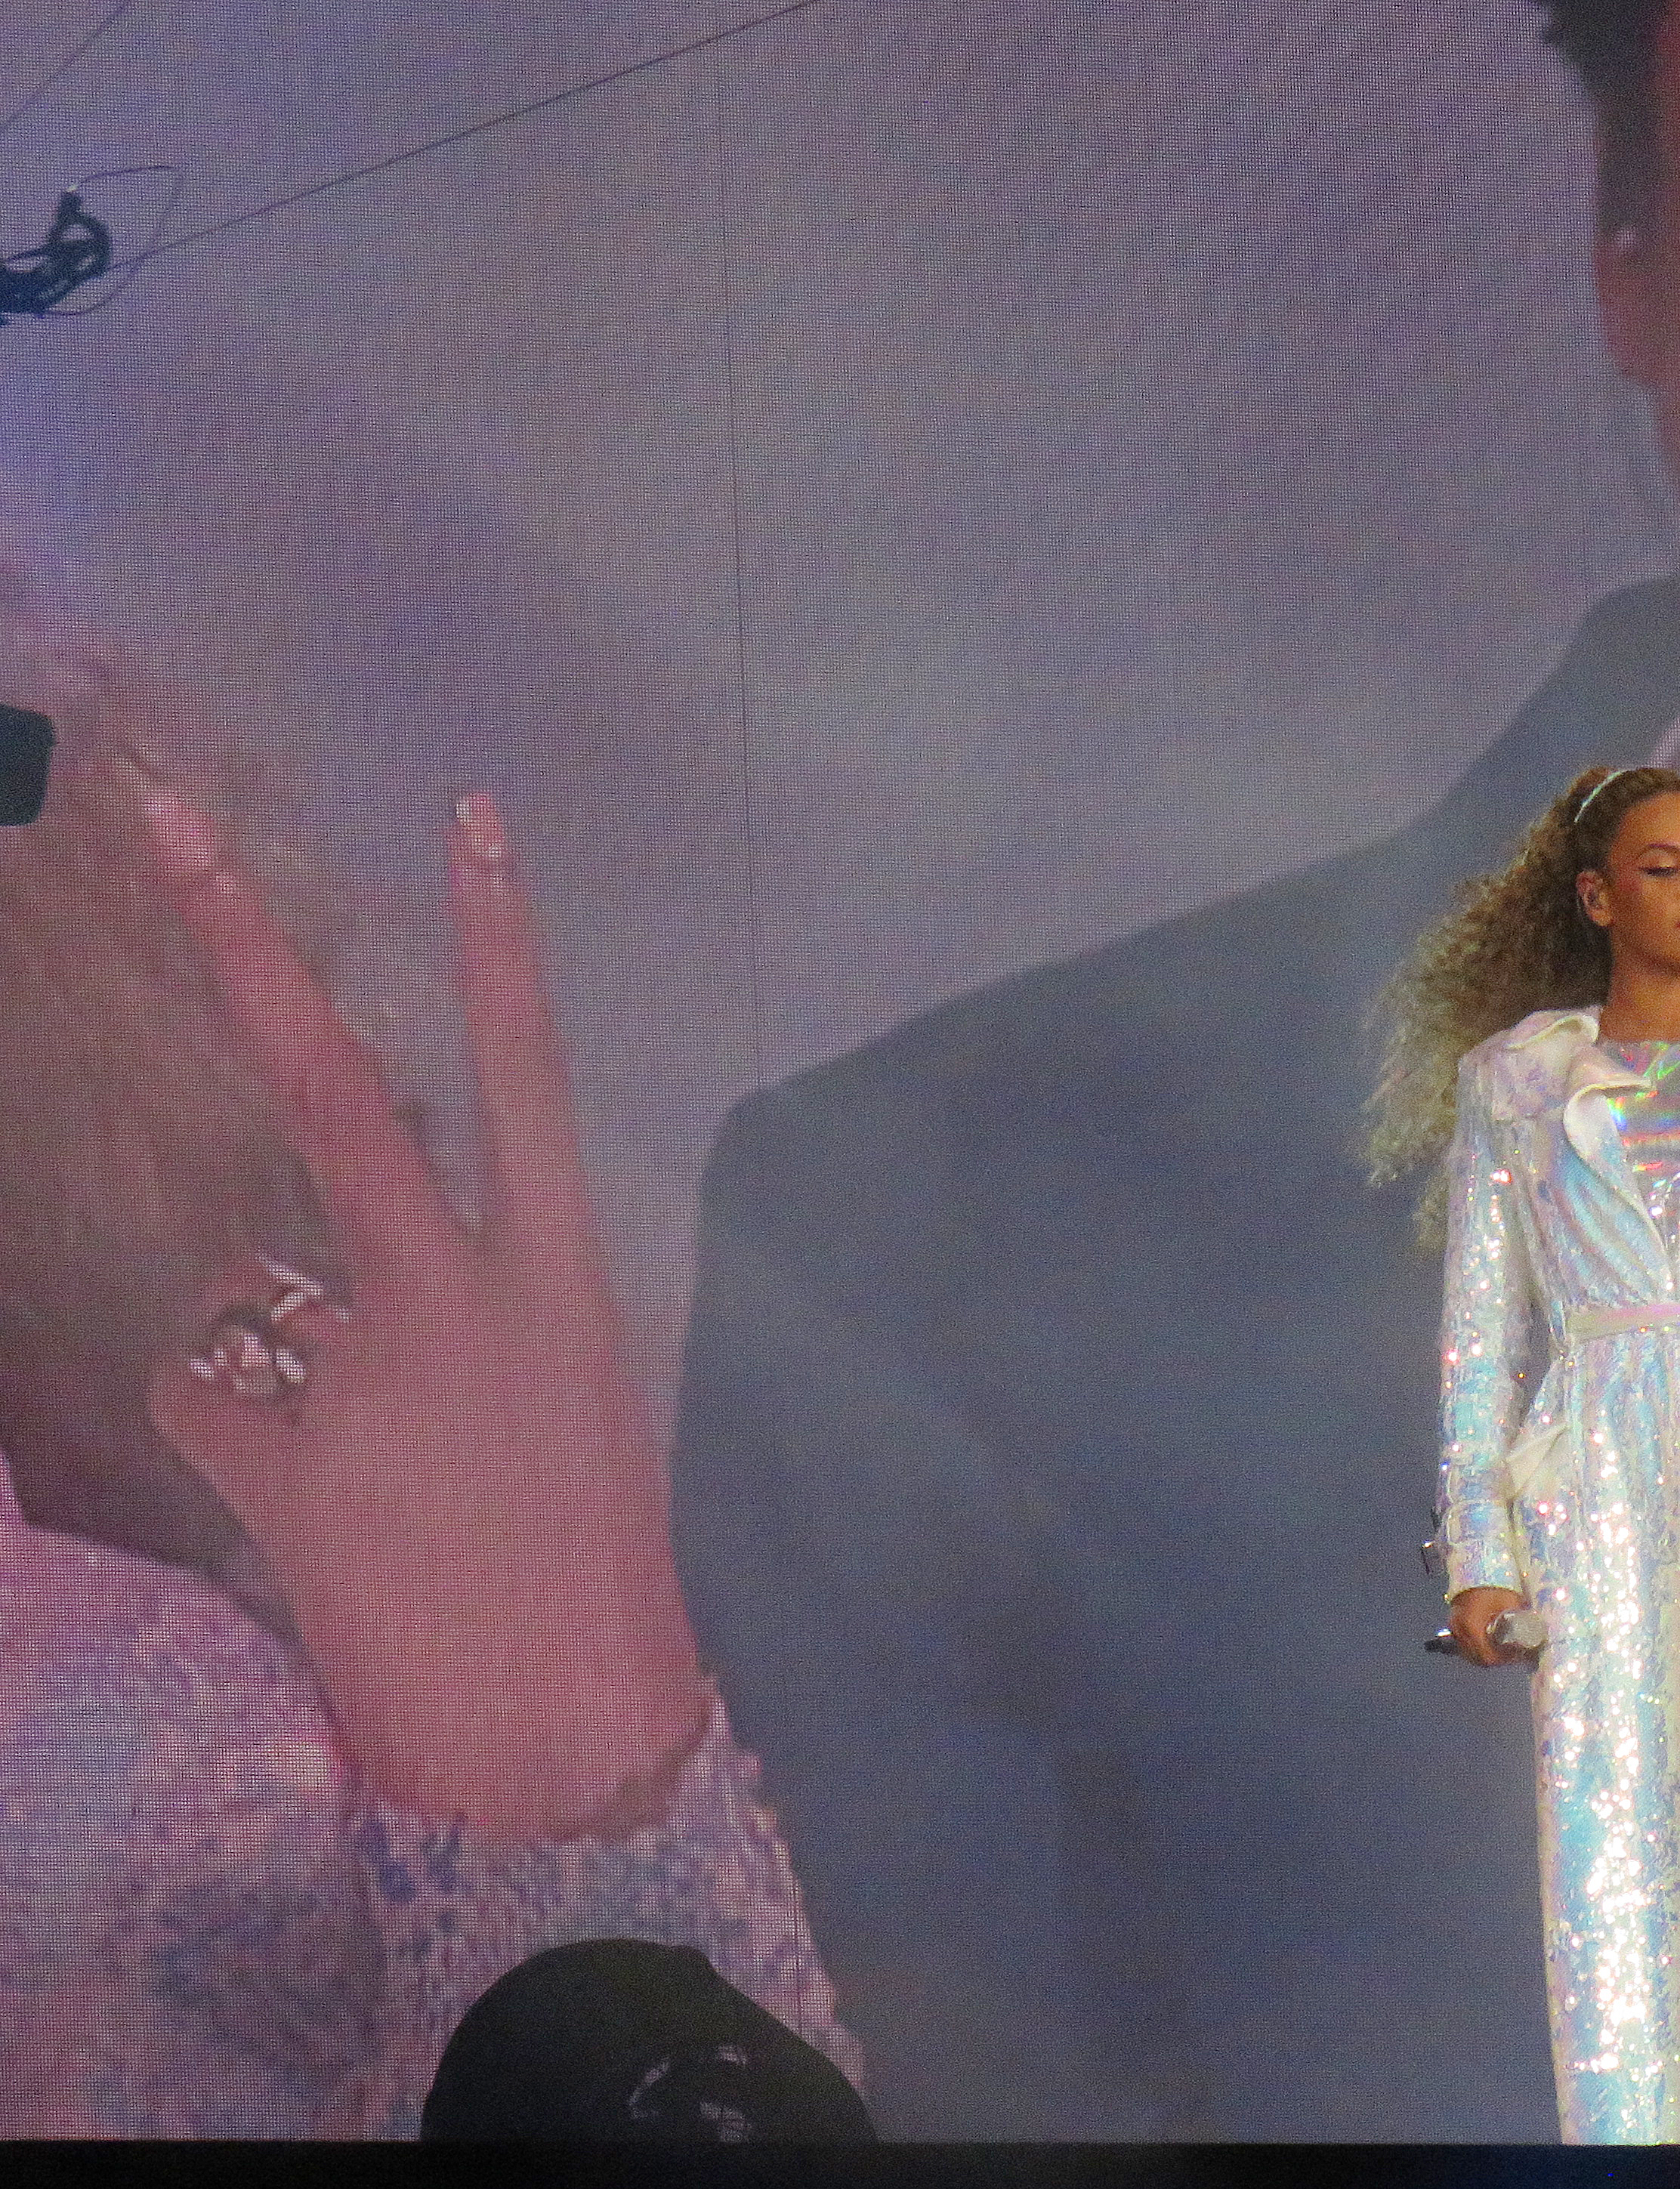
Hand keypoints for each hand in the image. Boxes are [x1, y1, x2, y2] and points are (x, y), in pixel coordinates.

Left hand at [137, 779, 705, 1839]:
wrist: (558, 1733)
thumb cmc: (591, 1562)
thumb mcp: (565, 1398)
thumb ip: (470, 1300)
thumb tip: (340, 1254)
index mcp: (562, 1281)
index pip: (528, 1074)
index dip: (499, 945)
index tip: (470, 817)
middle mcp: (458, 1302)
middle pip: (335, 1093)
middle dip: (239, 950)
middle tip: (156, 815)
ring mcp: (356, 1378)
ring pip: (237, 1285)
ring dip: (266, 1344)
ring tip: (366, 1461)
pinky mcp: (269, 1463)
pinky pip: (203, 1402)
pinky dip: (234, 1438)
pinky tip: (306, 1509)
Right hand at [1449, 1585, 1531, 1667]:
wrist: (1478, 1567)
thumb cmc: (1495, 1585)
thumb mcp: (1511, 1602)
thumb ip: (1522, 1620)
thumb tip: (1537, 1636)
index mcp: (1471, 1627)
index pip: (1486, 1656)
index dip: (1503, 1660)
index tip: (1517, 1656)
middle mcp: (1459, 1630)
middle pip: (1477, 1657)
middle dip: (1496, 1658)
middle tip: (1513, 1654)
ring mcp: (1454, 1627)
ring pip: (1470, 1652)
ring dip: (1486, 1654)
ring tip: (1504, 1649)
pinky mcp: (1454, 1623)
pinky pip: (1465, 1643)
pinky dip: (1477, 1646)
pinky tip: (1490, 1642)